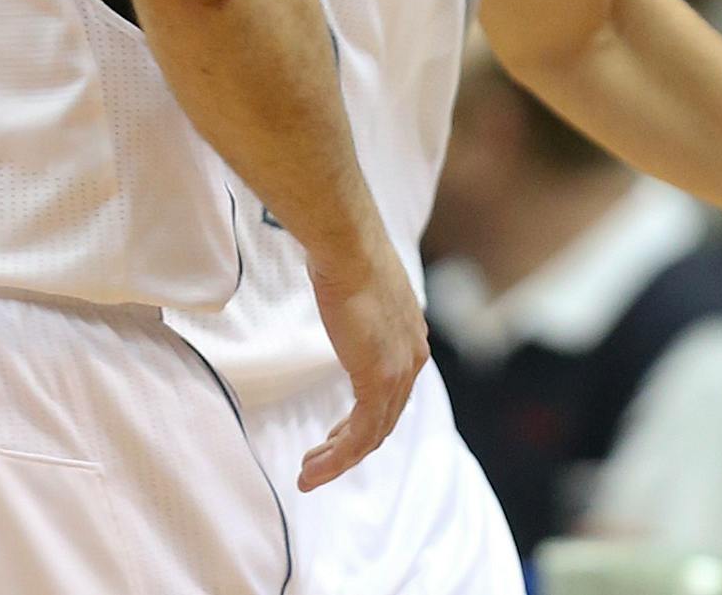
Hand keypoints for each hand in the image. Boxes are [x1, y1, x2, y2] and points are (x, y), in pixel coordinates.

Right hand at [299, 235, 428, 492]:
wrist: (347, 246)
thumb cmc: (345, 254)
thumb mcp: (358, 288)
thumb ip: (358, 308)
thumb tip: (342, 293)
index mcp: (410, 338)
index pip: (392, 393)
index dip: (364, 419)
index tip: (336, 433)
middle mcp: (412, 358)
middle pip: (384, 419)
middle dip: (349, 445)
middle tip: (319, 459)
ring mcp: (399, 371)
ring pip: (372, 434)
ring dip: (339, 459)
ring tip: (309, 474)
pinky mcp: (379, 380)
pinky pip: (361, 434)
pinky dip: (338, 457)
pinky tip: (315, 466)